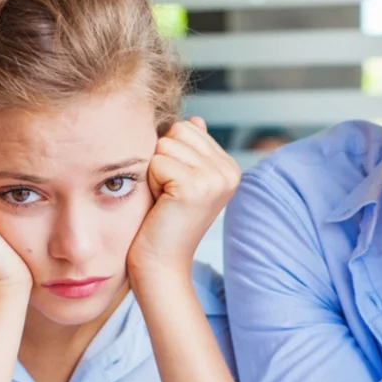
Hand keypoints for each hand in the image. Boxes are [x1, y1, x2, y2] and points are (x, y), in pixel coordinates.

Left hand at [127, 117, 239, 280]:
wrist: (161, 262)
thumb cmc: (166, 221)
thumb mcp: (185, 179)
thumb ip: (193, 149)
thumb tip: (196, 120)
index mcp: (229, 167)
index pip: (187, 128)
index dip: (171, 155)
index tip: (177, 187)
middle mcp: (229, 171)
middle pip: (177, 131)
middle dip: (163, 159)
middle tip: (170, 193)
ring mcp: (215, 178)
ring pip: (165, 144)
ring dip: (156, 172)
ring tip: (166, 199)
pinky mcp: (194, 187)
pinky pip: (156, 162)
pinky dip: (152, 182)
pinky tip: (162, 204)